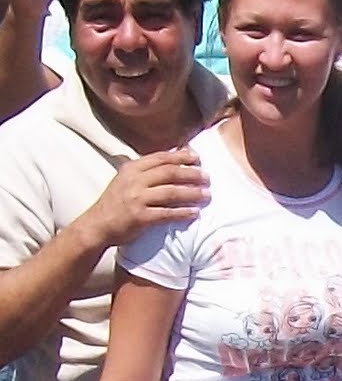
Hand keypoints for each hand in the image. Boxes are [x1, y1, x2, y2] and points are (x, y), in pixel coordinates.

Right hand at [78, 148, 207, 248]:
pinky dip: (183, 212)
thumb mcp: (125, 179)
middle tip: (208, 178)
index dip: (182, 157)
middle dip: (192, 174)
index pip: (162, 158)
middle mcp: (134, 181)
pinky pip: (167, 213)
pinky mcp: (140, 217)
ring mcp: (137, 199)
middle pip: (170, 172)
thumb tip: (174, 155)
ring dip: (193, 193)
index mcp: (132, 169)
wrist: (96, 226)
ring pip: (172, 192)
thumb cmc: (115, 202)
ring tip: (207, 195)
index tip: (198, 159)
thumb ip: (145, 168)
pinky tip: (195, 213)